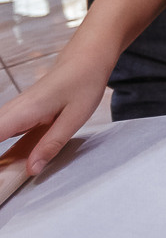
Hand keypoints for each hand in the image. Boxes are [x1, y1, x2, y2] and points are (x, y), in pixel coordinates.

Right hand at [0, 50, 111, 175]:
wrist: (86, 59)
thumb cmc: (83, 83)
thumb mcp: (74, 118)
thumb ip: (51, 144)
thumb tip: (31, 170)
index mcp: (24, 111)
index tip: (0, 171)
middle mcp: (13, 110)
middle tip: (5, 178)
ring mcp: (14, 110)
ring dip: (0, 154)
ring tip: (6, 174)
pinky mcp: (19, 113)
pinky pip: (2, 132)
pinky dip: (2, 145)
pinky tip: (8, 161)